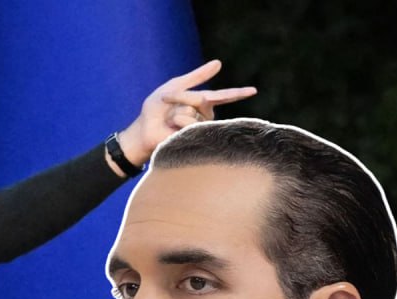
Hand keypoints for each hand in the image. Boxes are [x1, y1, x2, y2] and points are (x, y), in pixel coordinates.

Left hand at [116, 59, 256, 167]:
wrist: (142, 129)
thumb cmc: (155, 109)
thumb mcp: (174, 87)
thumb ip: (197, 76)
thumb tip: (219, 63)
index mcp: (201, 102)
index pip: (223, 96)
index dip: (238, 93)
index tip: (254, 90)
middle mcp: (203, 116)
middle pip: (202, 99)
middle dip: (181, 97)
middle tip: (166, 101)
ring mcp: (198, 128)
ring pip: (194, 112)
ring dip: (176, 111)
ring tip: (168, 120)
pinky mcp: (191, 138)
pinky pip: (188, 123)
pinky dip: (175, 121)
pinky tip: (170, 128)